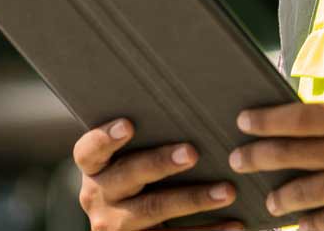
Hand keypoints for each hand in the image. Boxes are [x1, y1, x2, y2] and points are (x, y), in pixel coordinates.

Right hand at [73, 117, 242, 230]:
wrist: (131, 229)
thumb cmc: (140, 178)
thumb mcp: (130, 162)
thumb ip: (147, 140)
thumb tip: (193, 105)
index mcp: (94, 169)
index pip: (88, 151)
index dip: (104, 138)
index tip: (128, 124)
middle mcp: (98, 197)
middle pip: (128, 176)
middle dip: (161, 163)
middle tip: (193, 153)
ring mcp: (117, 226)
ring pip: (154, 208)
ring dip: (194, 199)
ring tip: (227, 191)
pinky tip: (236, 224)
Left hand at [228, 101, 323, 230]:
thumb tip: (300, 126)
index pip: (300, 117)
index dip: (267, 120)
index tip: (243, 121)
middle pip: (289, 154)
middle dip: (256, 157)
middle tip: (237, 159)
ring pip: (299, 195)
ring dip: (279, 198)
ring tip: (269, 201)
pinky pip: (323, 224)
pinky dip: (309, 223)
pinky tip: (300, 224)